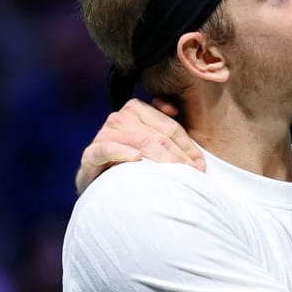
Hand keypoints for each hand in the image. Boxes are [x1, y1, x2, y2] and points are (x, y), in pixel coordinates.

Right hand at [74, 98, 204, 194]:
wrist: (102, 183)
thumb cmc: (133, 162)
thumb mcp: (152, 141)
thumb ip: (165, 124)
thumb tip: (173, 108)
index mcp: (136, 109)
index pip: (170, 127)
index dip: (188, 147)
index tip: (200, 165)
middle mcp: (120, 118)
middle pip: (158, 137)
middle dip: (179, 157)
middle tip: (193, 175)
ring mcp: (104, 134)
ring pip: (139, 142)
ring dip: (161, 160)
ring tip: (176, 175)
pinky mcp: (91, 154)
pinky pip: (107, 149)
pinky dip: (122, 152)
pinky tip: (136, 159)